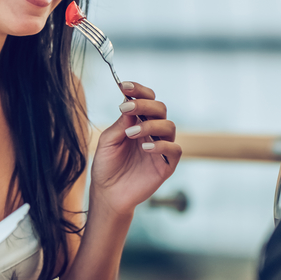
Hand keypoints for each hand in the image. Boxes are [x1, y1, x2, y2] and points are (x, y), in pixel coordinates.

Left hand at [90, 81, 181, 217]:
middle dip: (144, 104)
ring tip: (131, 134)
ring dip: (150, 125)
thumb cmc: (106, 166)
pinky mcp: (166, 164)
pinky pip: (174, 149)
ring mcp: (161, 147)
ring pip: (168, 126)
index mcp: (138, 122)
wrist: (108, 194)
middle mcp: (152, 131)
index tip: (124, 85)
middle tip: (127, 107)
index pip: (146, 100)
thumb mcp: (107, 141)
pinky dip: (162, 145)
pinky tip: (145, 148)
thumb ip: (120, 124)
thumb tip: (129, 104)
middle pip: (160, 108)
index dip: (138, 90)